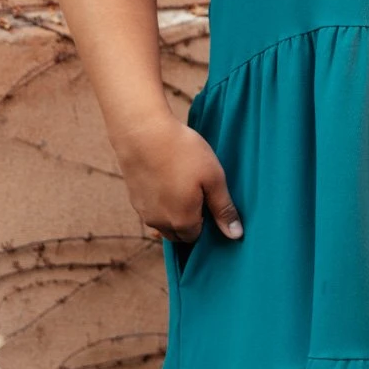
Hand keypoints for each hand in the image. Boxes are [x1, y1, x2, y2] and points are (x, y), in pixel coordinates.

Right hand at [113, 111, 242, 246]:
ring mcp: (143, 211)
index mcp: (182, 222)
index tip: (209, 201)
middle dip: (189, 222)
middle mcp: (159, 223)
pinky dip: (159, 202)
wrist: (142, 131)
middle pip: (178, 234)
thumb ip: (223, 209)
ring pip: (162, 223)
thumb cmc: (182, 152)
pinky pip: (151, 210)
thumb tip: (235, 235)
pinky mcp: (133, 197)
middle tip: (197, 194)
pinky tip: (166, 179)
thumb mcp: (213, 178)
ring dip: (173, 213)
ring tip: (181, 185)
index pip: (197, 237)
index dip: (205, 222)